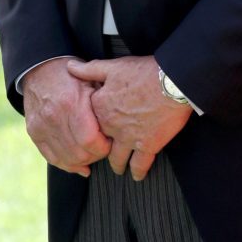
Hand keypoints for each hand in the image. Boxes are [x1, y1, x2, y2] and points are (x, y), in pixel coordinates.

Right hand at [22, 57, 110, 176]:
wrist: (40, 68)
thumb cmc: (71, 74)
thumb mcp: (90, 79)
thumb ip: (102, 102)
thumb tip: (116, 126)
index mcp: (71, 102)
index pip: (90, 140)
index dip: (104, 147)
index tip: (110, 142)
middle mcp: (54, 117)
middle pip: (79, 153)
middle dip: (95, 156)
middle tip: (103, 148)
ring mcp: (42, 126)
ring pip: (66, 159)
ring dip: (83, 162)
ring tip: (92, 153)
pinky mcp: (34, 133)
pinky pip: (52, 158)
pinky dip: (67, 164)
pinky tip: (79, 164)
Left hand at [68, 55, 191, 180]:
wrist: (171, 82)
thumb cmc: (144, 71)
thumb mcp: (113, 66)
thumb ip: (90, 69)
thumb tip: (70, 67)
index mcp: (101, 106)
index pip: (88, 122)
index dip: (89, 125)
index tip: (90, 129)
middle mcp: (111, 126)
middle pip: (101, 142)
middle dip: (101, 148)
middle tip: (103, 152)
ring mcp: (129, 138)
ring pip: (117, 158)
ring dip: (117, 164)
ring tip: (118, 167)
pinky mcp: (147, 146)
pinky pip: (139, 164)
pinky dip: (137, 172)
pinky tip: (137, 175)